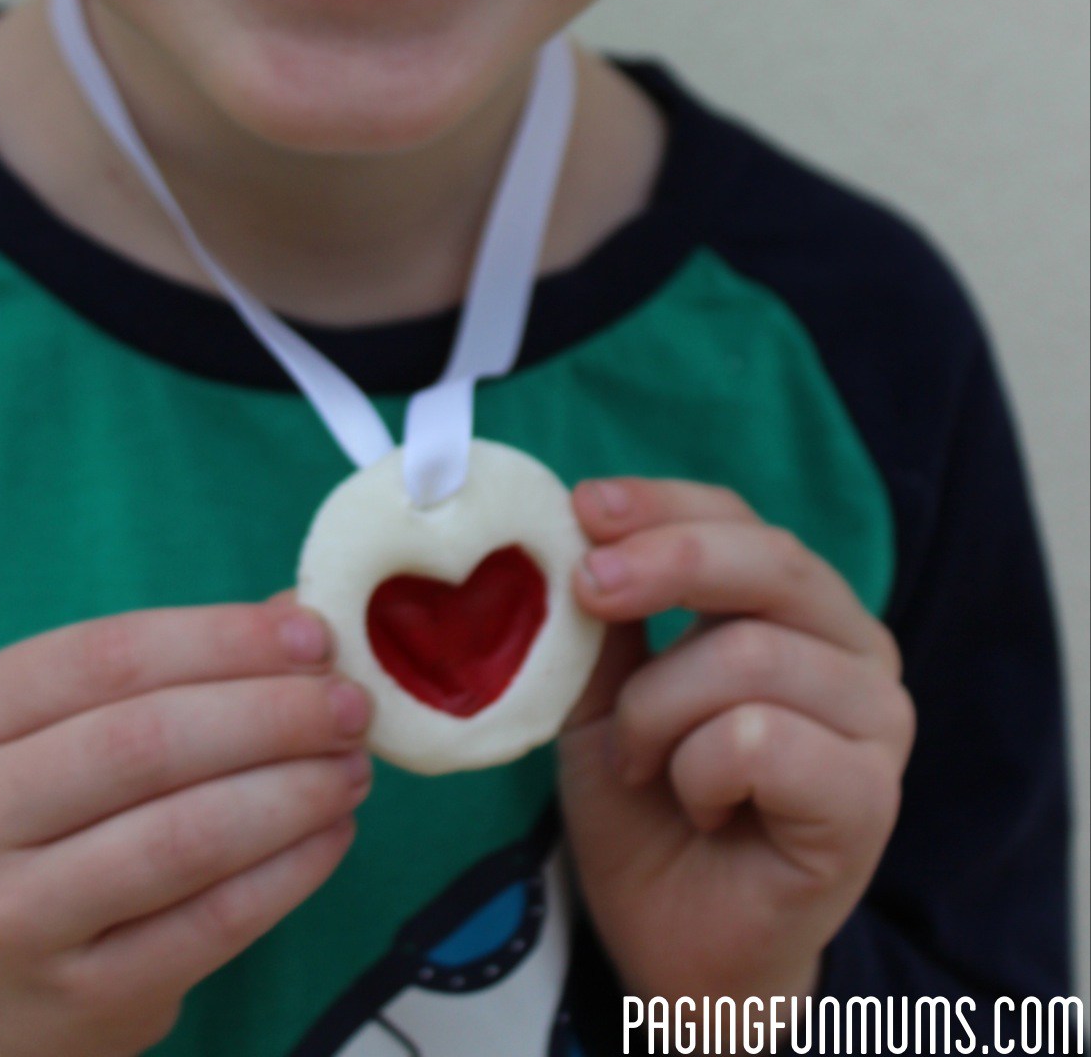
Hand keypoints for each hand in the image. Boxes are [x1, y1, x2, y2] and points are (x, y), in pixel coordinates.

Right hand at [0, 599, 370, 1056]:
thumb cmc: (62, 814)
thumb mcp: (84, 725)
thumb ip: (183, 666)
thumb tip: (303, 617)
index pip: (107, 655)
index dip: (222, 639)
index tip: (313, 637)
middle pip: (146, 742)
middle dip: (271, 715)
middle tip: (351, 705)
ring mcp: (12, 916)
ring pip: (184, 836)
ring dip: (292, 792)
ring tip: (353, 767)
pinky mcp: (78, 996)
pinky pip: (211, 922)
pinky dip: (289, 870)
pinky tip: (333, 833)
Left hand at [559, 479, 913, 1007]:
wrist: (673, 946)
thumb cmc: (648, 811)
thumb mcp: (603, 693)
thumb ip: (606, 617)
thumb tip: (574, 526)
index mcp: (799, 607)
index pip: (740, 517)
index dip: (662, 503)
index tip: (583, 506)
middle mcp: (855, 649)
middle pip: (770, 560)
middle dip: (667, 561)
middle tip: (588, 587)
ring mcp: (876, 722)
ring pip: (750, 655)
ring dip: (659, 710)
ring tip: (641, 762)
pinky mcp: (870, 797)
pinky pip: (761, 739)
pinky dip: (698, 771)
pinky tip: (701, 808)